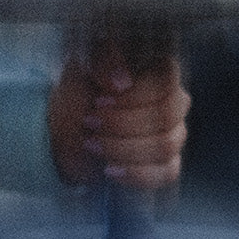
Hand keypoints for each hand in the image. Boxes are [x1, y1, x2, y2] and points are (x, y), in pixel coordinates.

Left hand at [47, 42, 190, 190]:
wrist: (64, 134)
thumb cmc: (77, 96)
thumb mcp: (80, 70)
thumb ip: (101, 63)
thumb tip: (121, 82)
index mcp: (157, 72)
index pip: (166, 82)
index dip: (133, 96)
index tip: (98, 102)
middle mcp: (173, 102)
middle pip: (166, 117)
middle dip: (121, 124)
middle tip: (88, 123)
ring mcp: (173, 134)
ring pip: (166, 146)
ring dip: (121, 148)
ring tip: (91, 144)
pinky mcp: (167, 164)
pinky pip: (167, 173)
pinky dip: (135, 174)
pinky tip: (109, 170)